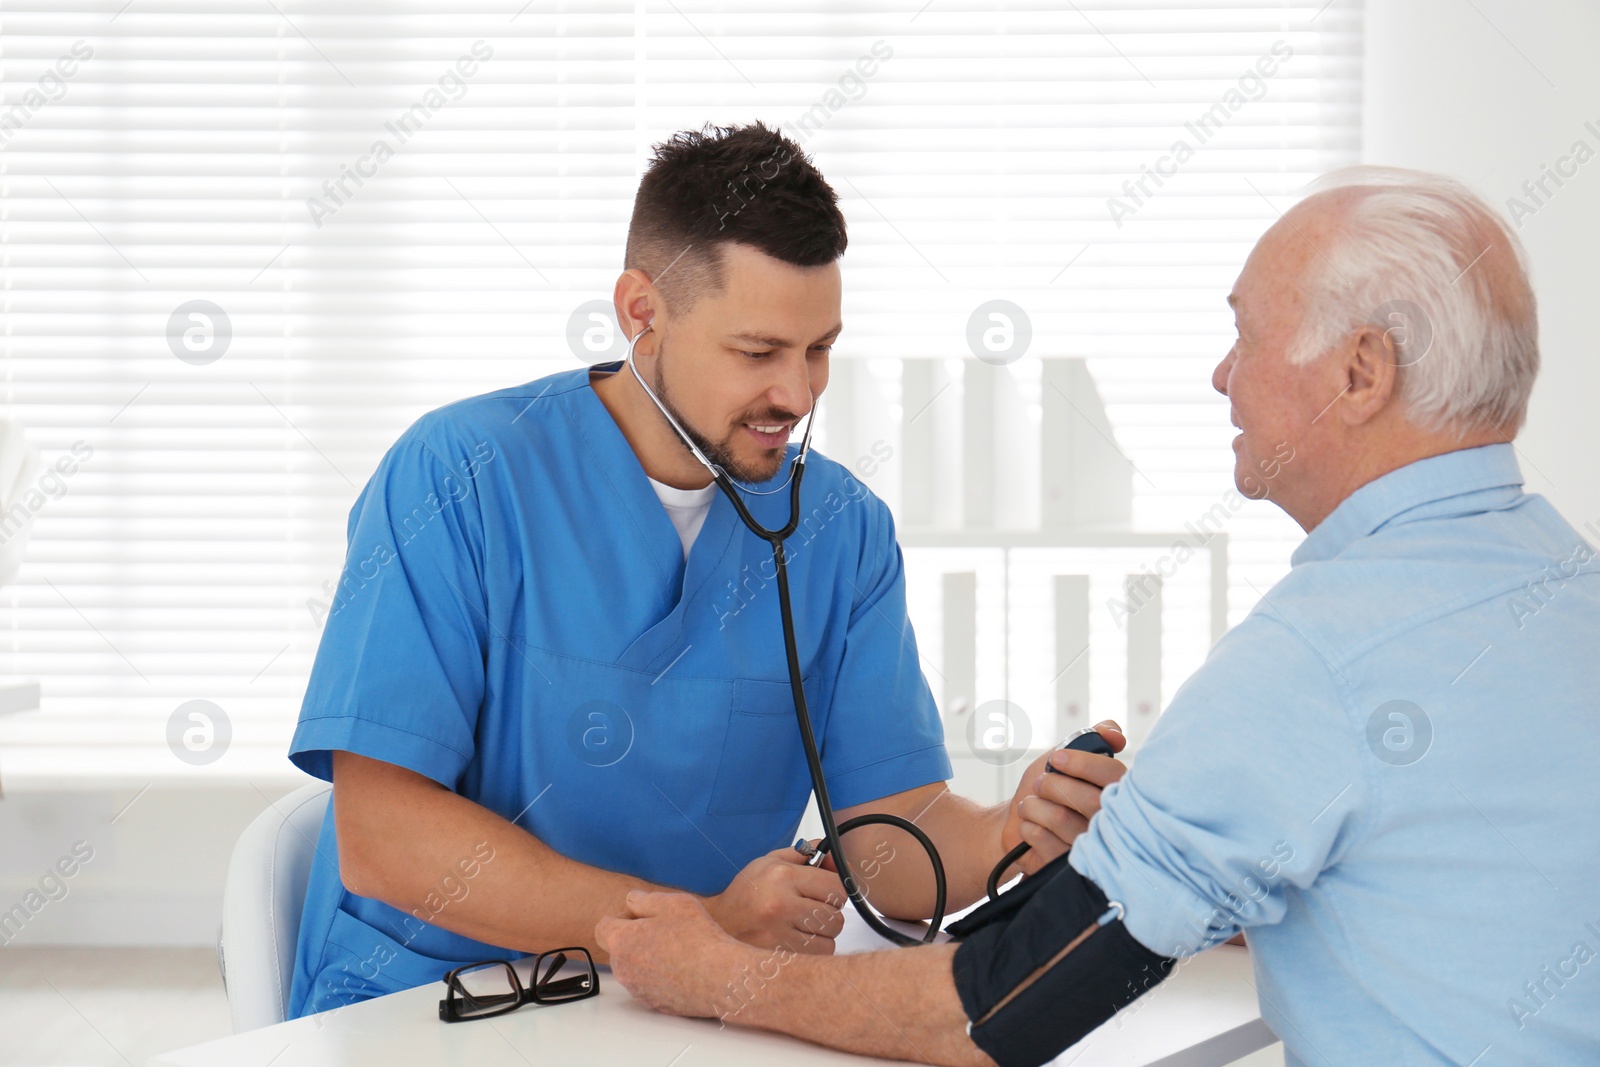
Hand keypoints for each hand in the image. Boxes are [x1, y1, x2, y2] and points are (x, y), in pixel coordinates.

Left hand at [596, 890, 752, 1020]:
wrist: (720, 978)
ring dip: (648, 957)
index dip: (622, 917)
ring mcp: (638, 990)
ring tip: (680, 950)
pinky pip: (650, 985)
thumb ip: (643, 899)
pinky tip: (684, 968)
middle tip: (667, 930)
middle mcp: (623, 969)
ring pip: (635, 968)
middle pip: (620, 948)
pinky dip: (661, 976)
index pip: (603, 927)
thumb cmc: (697, 939)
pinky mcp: (654, 1004)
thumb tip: (632, 902)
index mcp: (622, 942)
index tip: (645, 917)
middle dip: (636, 938)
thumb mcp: (672, 903)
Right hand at [702, 845, 845, 954]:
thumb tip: (835, 857)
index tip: (827, 891)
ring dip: (823, 932)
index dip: (837, 889)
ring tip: (803, 924)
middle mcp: (782, 904)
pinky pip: (819, 953)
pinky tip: (798, 939)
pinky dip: (815, 948)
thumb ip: (805, 855)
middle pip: (836, 915)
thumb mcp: (770, 861)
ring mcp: (780, 933)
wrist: (718, 923)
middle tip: (812, 908)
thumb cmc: (747, 892)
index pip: (836, 886)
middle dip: (830, 912)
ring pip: (830, 937)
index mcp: (783, 876)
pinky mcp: (779, 955)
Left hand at [1000, 721, 1126, 875]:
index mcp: (1115, 793)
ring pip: (1060, 818)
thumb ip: (1090, 739)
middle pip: (1087, 799)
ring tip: (1031, 807)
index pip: (1114, 774)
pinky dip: (1028, 827)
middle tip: (1039, 785)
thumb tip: (1115, 733)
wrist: (1013, 826)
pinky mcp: (1067, 868)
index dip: (1085, 764)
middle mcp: (1111, 823)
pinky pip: (1043, 839)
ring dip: (1034, 807)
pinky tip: (1030, 829)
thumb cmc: (1045, 791)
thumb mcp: (1064, 757)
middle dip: (1052, 786)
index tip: (1058, 758)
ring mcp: (1092, 849)